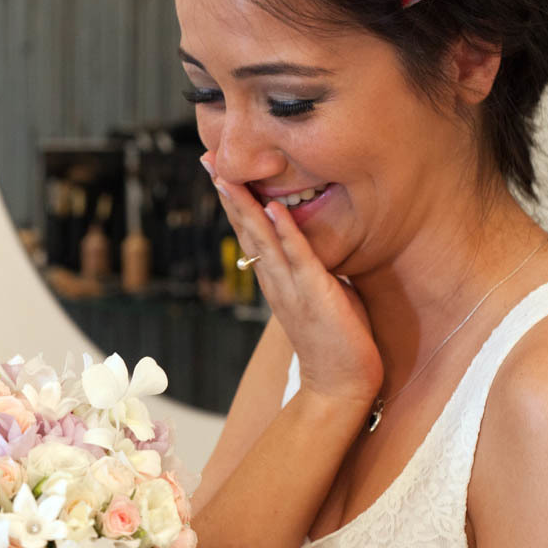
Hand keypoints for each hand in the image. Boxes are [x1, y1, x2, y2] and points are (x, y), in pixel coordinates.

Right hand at [203, 152, 381, 412]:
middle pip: (245, 230)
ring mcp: (291, 287)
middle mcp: (275, 281)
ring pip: (261, 239)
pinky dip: (284, 232)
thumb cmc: (337, 342)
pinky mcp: (314, 294)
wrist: (339, 386)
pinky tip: (272, 209)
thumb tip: (315, 250)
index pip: (251, 234)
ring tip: (227, 176)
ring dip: (244, 206)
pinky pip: (297, 257)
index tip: (220, 172)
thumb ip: (313, 271)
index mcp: (276, 280)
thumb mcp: (322, 295)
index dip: (235, 202)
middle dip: (228, 194)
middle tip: (208, 161)